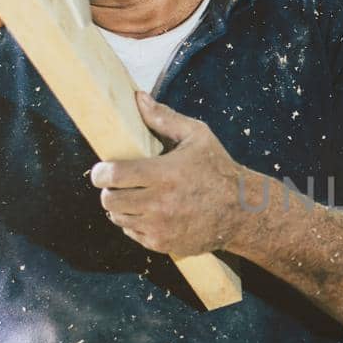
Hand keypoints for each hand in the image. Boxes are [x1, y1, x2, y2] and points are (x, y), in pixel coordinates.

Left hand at [90, 93, 250, 255]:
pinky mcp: (163, 244)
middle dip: (109, 189)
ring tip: (135, 196)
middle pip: (110, 200)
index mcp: (165, 174)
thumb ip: (164, 118)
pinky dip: (135, 222)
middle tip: (119, 183)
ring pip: (118, 217)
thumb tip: (138, 98)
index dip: (100, 172)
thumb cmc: (218, 169)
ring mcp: (160, 227)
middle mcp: (160, 203)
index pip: (113, 175)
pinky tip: (149, 211)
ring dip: (121, 207)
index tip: (102, 170)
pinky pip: (132, 233)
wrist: (242, 211)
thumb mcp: (197, 136)